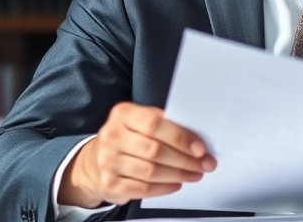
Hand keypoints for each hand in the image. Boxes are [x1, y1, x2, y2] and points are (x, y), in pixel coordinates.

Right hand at [58, 102, 216, 207]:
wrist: (97, 159)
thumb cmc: (130, 137)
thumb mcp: (142, 121)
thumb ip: (165, 124)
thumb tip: (197, 139)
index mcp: (123, 114)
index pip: (154, 124)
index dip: (180, 137)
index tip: (200, 148)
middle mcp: (112, 136)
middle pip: (154, 150)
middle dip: (185, 160)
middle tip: (204, 164)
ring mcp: (107, 161)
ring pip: (150, 172)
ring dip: (178, 175)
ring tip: (194, 174)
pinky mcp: (109, 183)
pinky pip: (142, 189)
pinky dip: (163, 188)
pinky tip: (176, 184)